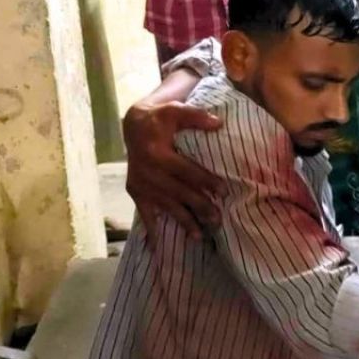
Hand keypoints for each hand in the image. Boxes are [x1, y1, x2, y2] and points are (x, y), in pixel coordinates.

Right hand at [122, 100, 224, 238]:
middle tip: (218, 219)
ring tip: (200, 236)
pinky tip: (158, 248)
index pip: (185, 170)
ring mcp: (140, 185)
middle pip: (177, 193)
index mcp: (156, 153)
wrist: (134, 126)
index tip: (223, 190)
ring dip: (183, 222)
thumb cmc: (161, 118)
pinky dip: (152, 231)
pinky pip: (145, 214)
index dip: (204, 180)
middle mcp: (146, 172)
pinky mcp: (136, 193)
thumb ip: (196, 116)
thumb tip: (219, 123)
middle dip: (198, 207)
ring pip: (165, 207)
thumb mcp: (176, 110)